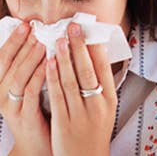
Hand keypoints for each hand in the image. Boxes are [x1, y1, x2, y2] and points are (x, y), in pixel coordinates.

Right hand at [0, 22, 51, 155]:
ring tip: (43, 42)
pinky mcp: (23, 116)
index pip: (2, 55)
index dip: (13, 39)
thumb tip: (38, 38)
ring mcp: (10, 106)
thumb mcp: (26, 87)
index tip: (25, 24)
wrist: (37, 145)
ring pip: (19, 75)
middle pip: (9, 62)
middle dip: (23, 43)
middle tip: (35, 28)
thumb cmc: (36, 112)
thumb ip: (28, 67)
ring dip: (31, 57)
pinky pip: (31, 92)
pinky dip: (40, 76)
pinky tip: (51, 64)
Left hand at [45, 22, 116, 155]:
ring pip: (72, 81)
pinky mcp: (64, 122)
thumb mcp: (103, 108)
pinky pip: (57, 95)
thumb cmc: (92, 131)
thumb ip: (98, 85)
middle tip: (72, 26)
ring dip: (64, 57)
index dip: (94, 47)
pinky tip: (47, 63)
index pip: (104, 69)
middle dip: (79, 46)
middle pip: (88, 71)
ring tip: (57, 39)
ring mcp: (81, 115)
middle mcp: (97, 106)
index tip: (87, 29)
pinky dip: (52, 77)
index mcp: (109, 100)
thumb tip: (94, 54)